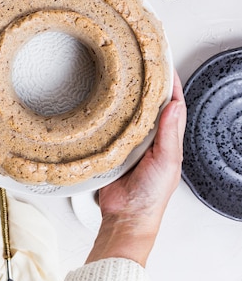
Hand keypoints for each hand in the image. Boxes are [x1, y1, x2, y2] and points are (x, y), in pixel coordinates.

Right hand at [86, 70, 186, 266]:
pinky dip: (110, 114)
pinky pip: (111, 126)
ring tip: (122, 77)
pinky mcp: (112, 148)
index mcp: (169, 140)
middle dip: (148, 85)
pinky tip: (104, 104)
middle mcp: (151, 138)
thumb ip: (170, 134)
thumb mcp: (167, 161)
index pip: (173, 105)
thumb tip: (175, 105)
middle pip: (150, 105)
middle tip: (141, 63)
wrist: (126, 217)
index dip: (171, 84)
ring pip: (130, 113)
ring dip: (128, 98)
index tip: (164, 64)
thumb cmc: (151, 196)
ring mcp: (131, 143)